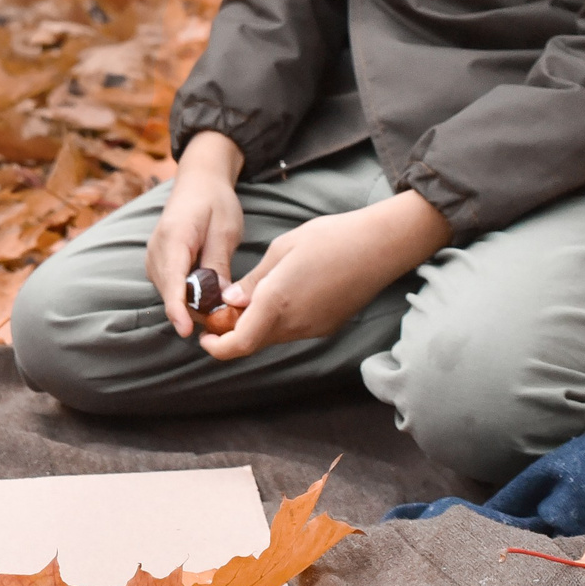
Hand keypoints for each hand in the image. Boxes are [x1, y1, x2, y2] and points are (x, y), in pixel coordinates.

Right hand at [148, 131, 248, 339]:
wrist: (198, 182)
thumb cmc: (214, 202)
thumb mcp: (225, 230)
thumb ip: (218, 264)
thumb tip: (220, 299)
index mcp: (175, 238)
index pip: (173, 279)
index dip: (178, 308)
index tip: (186, 329)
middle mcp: (157, 250)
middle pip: (170, 292)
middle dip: (194, 311)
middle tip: (227, 318)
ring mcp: (154, 257)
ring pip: (170, 293)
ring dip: (192, 304)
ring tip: (222, 306)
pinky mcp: (159, 263)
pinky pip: (170, 287)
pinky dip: (187, 296)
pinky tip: (208, 295)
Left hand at [204, 190, 448, 361]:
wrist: (380, 246)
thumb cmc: (329, 238)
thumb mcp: (281, 249)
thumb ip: (254, 282)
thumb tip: (231, 302)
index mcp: (277, 302)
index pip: (239, 344)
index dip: (217, 347)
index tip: (204, 337)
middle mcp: (296, 323)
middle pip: (253, 343)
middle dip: (232, 335)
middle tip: (220, 314)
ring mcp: (315, 328)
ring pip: (273, 338)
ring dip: (255, 327)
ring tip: (246, 301)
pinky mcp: (328, 325)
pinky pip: (293, 331)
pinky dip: (277, 322)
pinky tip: (278, 298)